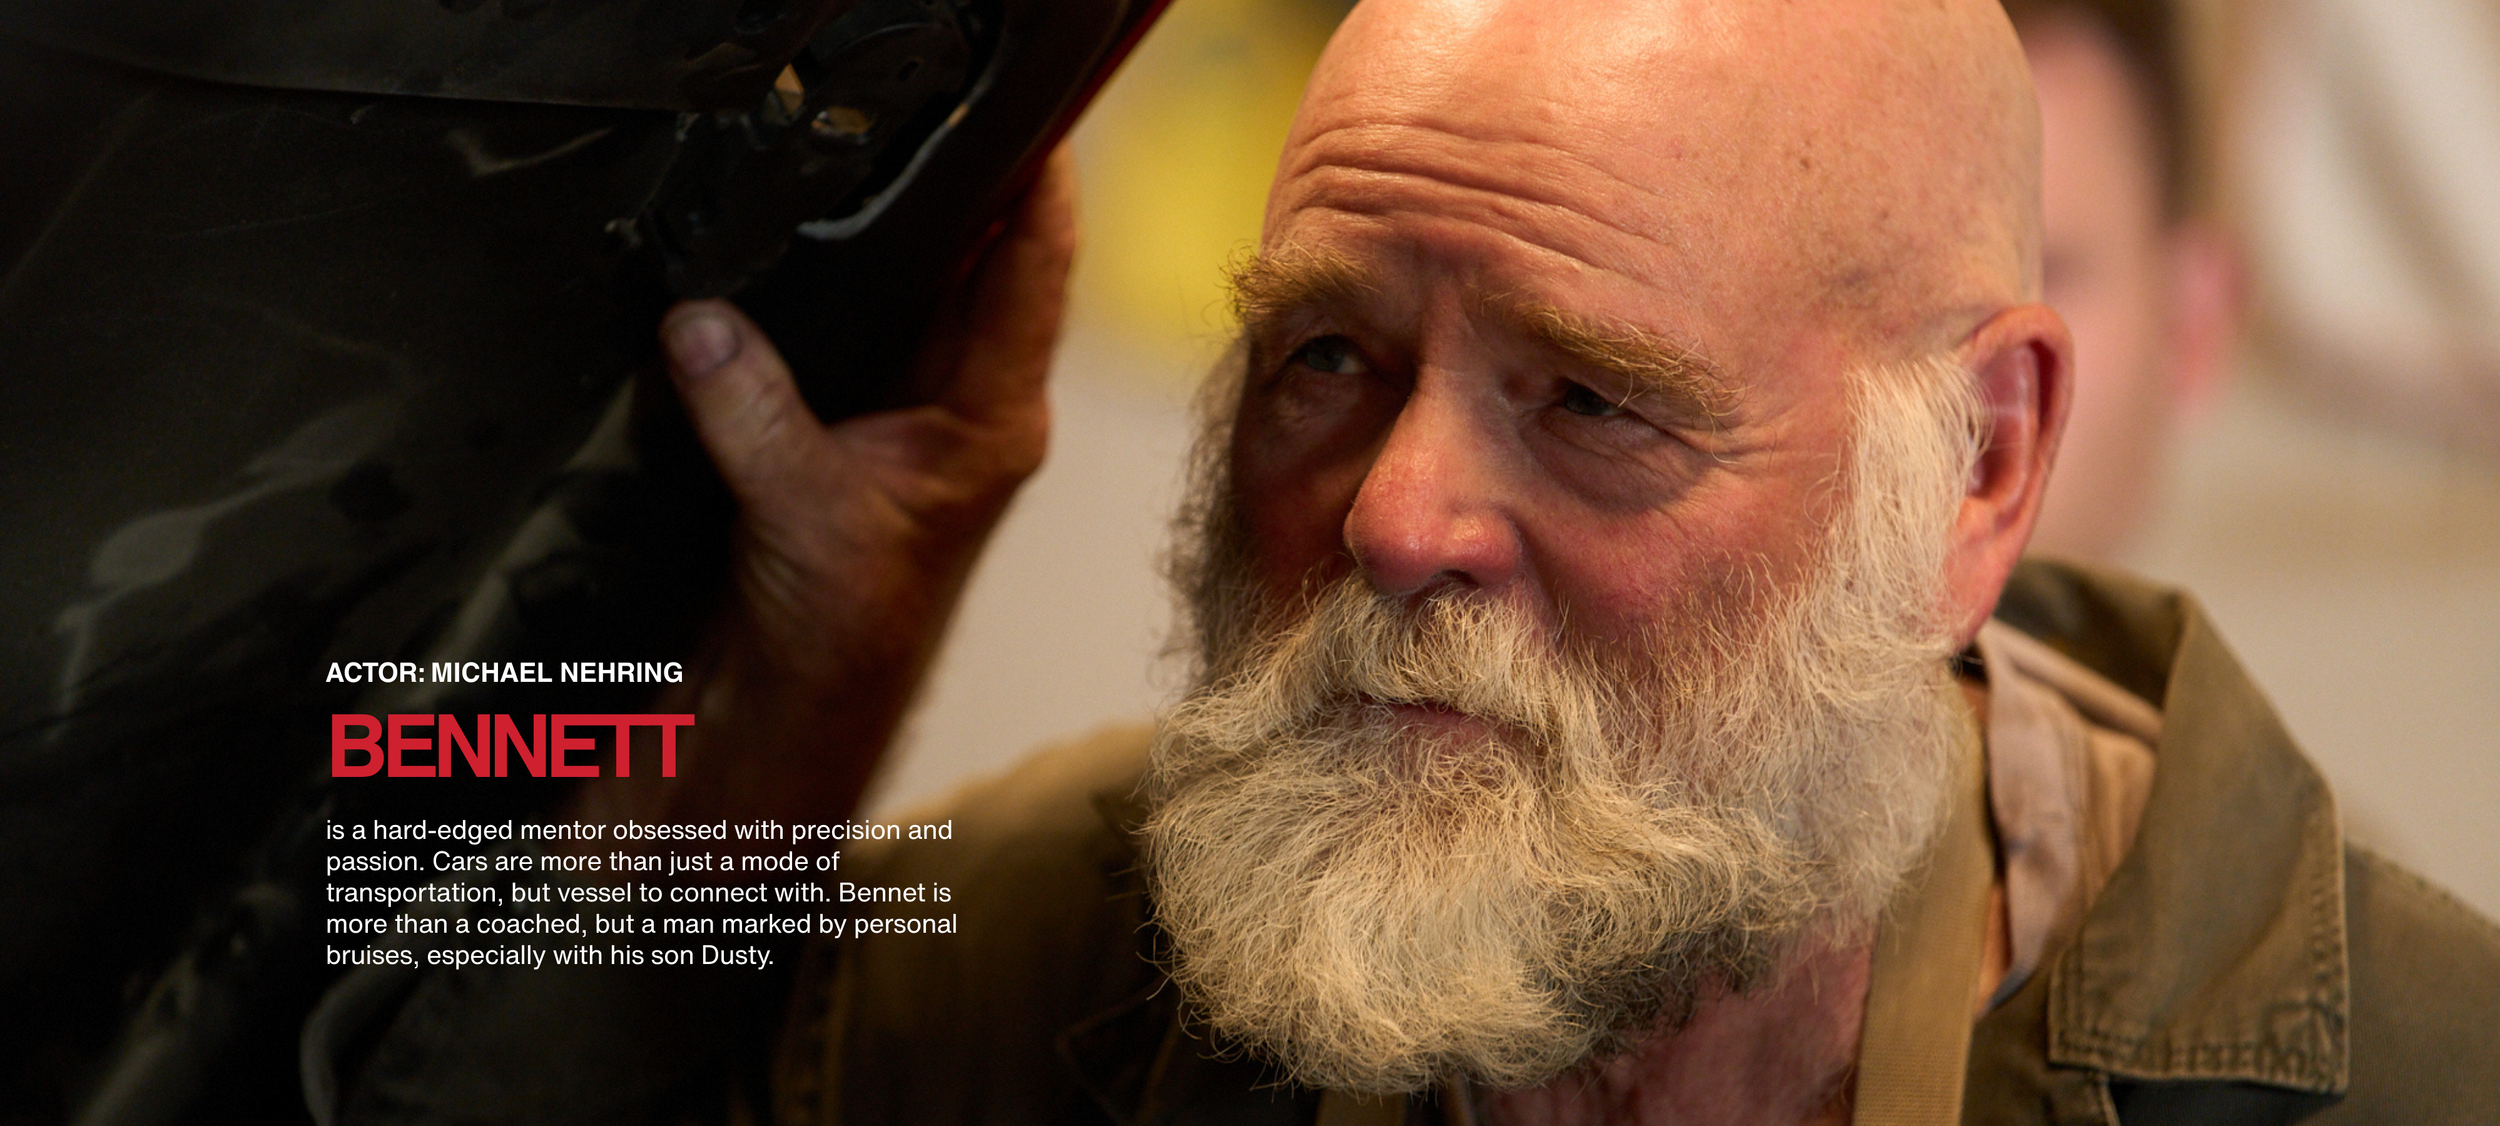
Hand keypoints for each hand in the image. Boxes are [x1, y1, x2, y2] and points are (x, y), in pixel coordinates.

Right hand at [573, 148, 1076, 831]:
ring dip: (874, 240)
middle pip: (974, 266)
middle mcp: (960, 413)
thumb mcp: (801, 513)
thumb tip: (703, 321)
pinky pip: (827, 336)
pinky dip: (804, 293)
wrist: (781, 733)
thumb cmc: (836, 649)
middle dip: (947, 192)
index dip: (1036, 185)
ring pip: (902, 294)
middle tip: (908, 127)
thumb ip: (753, 407)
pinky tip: (773, 254)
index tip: (1025, 120)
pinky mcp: (832, 438)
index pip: (1031, 272)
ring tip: (844, 171)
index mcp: (991, 423)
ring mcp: (899, 423)